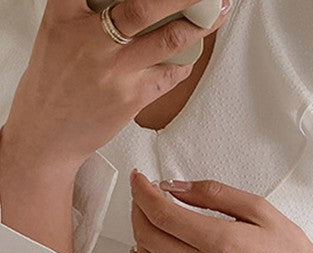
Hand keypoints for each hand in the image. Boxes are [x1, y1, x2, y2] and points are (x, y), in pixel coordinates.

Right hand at [2, 0, 229, 172]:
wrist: (47, 130)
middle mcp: (91, 37)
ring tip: (214, 14)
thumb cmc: (56, 80)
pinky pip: (171, 74)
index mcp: (66, 12)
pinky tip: (193, 51)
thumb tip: (129, 5)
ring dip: (198, 26)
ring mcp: (115, 69)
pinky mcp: (132, 96)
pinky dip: (187, 60)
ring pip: (168, 41)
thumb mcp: (59, 29)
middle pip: (145, 7)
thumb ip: (87, 8)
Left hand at [129, 171, 312, 252]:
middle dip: (139, 210)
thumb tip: (174, 187)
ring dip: (140, 237)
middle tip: (146, 198)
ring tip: (149, 222)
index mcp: (221, 240)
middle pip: (149, 235)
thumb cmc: (289, 252)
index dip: (142, 192)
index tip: (139, 179)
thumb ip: (214, 194)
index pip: (161, 213)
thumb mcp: (259, 209)